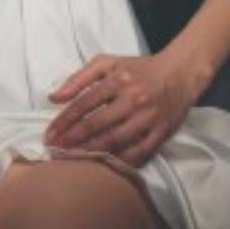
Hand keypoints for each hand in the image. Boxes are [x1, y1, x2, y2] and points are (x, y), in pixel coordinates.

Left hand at [43, 52, 195, 167]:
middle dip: (72, 139)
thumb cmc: (138, 68)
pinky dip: (121, 161)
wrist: (179, 73)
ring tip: (74, 159)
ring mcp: (148, 117)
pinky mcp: (162, 132)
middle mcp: (132, 98)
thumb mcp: (107, 62)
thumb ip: (79, 78)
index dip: (64, 121)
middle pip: (97, 124)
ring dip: (92, 152)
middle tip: (55, 150)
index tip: (50, 134)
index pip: (84, 103)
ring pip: (115, 140)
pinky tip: (105, 166)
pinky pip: (139, 152)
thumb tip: (54, 97)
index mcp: (117, 80)